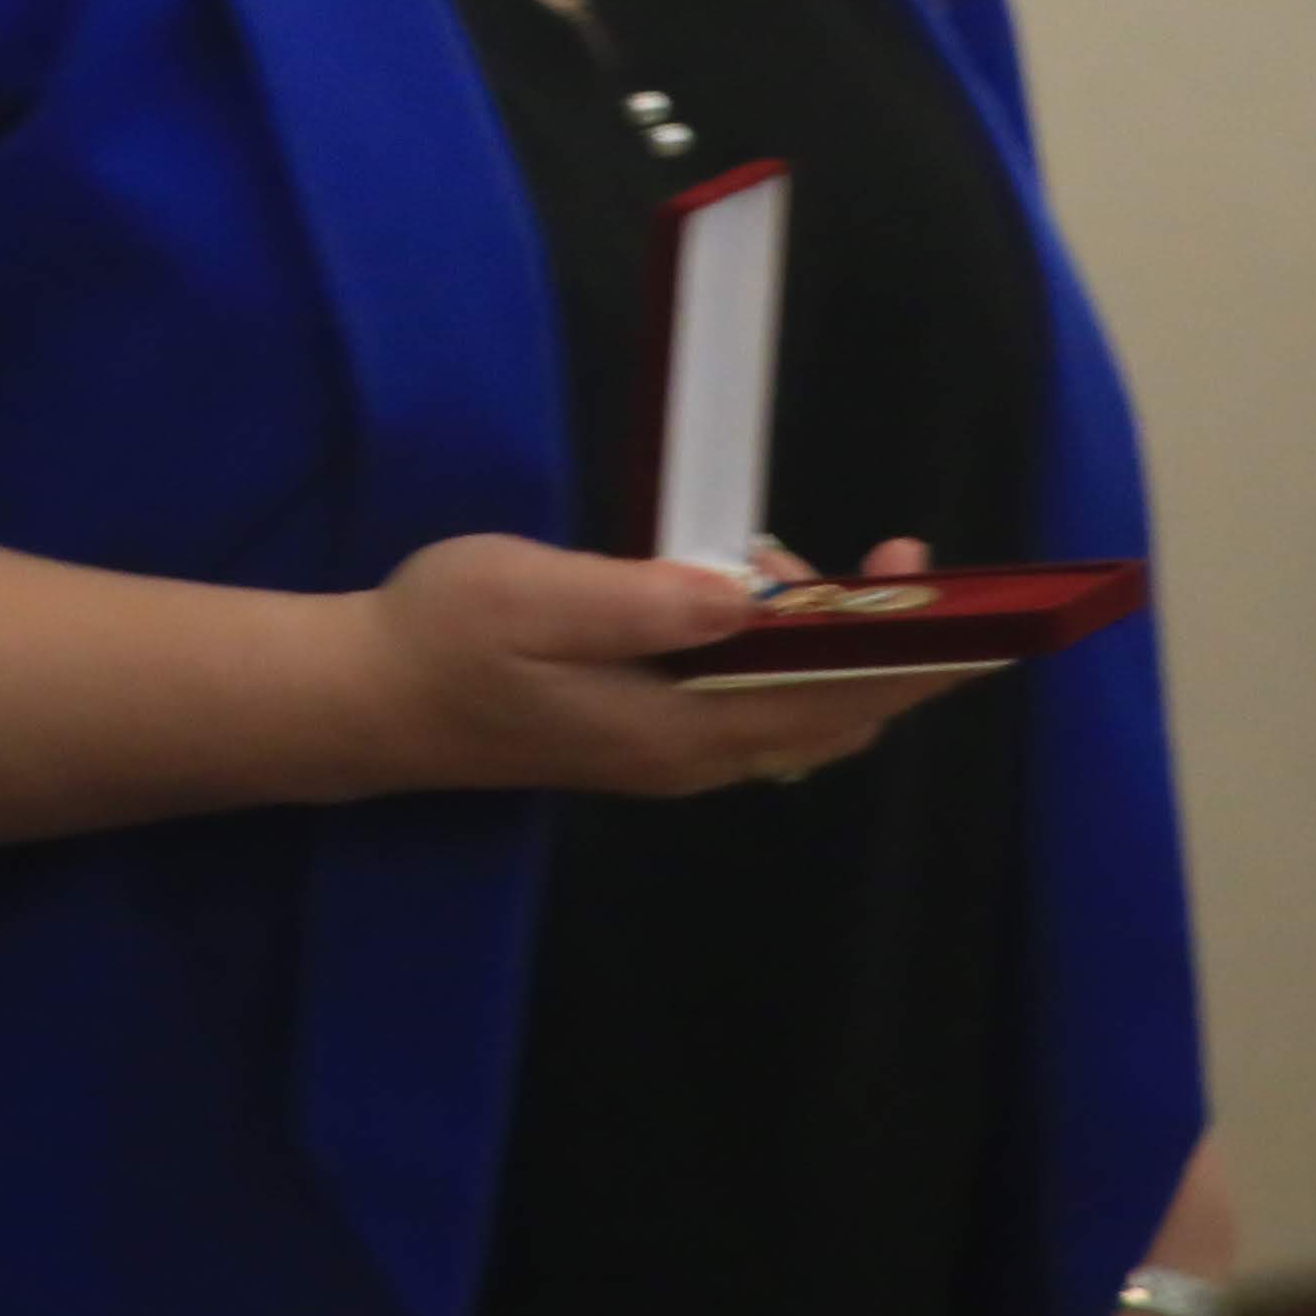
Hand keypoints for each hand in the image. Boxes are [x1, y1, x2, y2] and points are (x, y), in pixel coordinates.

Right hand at [349, 533, 988, 801]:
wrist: (368, 701)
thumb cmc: (444, 638)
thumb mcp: (532, 596)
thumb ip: (641, 601)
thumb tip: (748, 598)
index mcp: (677, 726)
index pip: (828, 702)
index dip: (905, 655)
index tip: (946, 598)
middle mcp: (693, 754)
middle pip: (834, 715)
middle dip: (892, 646)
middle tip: (895, 560)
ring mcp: (673, 753)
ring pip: (800, 713)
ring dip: (831, 647)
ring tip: (794, 567)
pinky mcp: (652, 736)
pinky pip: (758, 708)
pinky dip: (785, 657)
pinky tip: (749, 600)